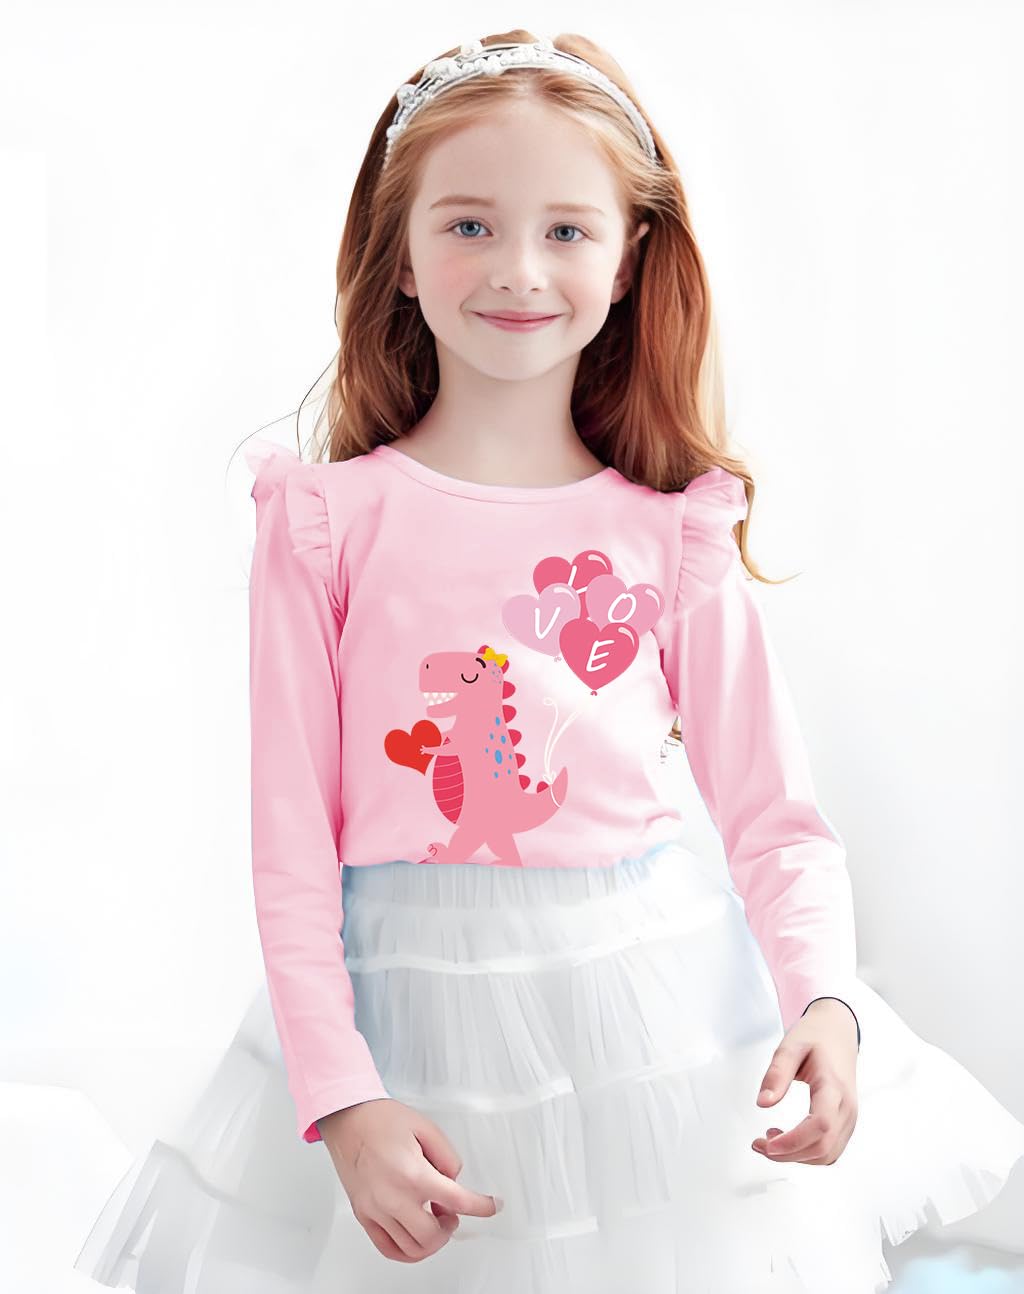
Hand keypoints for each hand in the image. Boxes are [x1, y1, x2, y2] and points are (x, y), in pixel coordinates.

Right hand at [319, 1098, 500, 1262]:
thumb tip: (453, 1180)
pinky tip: (415, 1236)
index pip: (458, 1201)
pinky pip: (387, 1249)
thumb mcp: (426, 1128)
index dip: (481, 1207)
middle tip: (451, 1213)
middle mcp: (393, 1198)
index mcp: (413, 1174)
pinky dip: (407, 1251)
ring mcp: (376, 1210)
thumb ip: (447, 1157)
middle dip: (449, 1228)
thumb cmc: (380, 1120)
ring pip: (411, 1249)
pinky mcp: (364, 1215)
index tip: (490, 1207)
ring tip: (433, 1221)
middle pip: (432, 1236)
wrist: (348, 1119)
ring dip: (430, 1241)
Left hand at [751, 998, 858, 1165]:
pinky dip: (808, 1154)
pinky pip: (830, 1150)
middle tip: (760, 1144)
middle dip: (788, 1154)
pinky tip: (788, 1141)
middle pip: (823, 1147)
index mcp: (833, 1085)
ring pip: (827, 1154)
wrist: (838, 1031)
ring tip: (770, 1141)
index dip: (794, 1141)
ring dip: (797, 1157)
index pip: (821, 1124)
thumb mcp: (790, 1046)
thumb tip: (763, 1103)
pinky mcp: (845, 1122)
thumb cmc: (816, 1036)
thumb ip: (776, 1074)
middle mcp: (847, 1106)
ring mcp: (849, 1117)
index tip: (768, 1143)